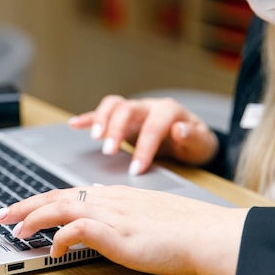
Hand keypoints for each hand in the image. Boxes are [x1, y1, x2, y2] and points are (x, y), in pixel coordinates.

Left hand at [0, 186, 247, 274]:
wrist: (209, 234)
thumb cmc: (183, 228)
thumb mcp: (144, 212)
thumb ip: (117, 208)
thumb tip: (94, 205)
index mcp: (114, 196)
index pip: (66, 193)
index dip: (39, 200)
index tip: (19, 208)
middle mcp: (108, 201)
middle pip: (55, 196)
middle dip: (23, 205)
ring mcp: (113, 215)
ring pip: (60, 208)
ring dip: (32, 218)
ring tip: (14, 231)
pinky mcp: (119, 233)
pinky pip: (78, 230)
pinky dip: (59, 237)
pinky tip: (52, 249)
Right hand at [68, 95, 219, 174]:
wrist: (191, 138)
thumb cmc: (194, 143)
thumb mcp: (201, 143)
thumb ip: (193, 137)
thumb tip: (181, 129)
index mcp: (168, 111)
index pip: (153, 127)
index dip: (144, 148)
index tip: (136, 169)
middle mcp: (148, 106)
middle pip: (127, 109)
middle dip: (117, 129)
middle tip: (110, 151)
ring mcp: (133, 110)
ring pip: (113, 105)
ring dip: (101, 120)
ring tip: (95, 137)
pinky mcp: (121, 118)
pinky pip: (102, 113)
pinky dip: (88, 118)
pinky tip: (74, 125)